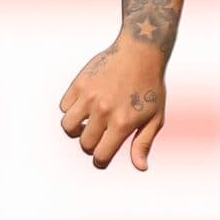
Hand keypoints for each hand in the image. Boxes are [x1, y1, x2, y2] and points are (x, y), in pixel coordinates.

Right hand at [58, 37, 166, 170]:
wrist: (141, 52)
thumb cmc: (151, 88)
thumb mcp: (155, 118)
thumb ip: (144, 144)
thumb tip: (141, 168)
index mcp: (122, 123)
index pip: (100, 156)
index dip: (101, 161)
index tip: (102, 157)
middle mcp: (103, 111)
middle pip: (84, 144)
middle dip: (91, 145)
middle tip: (101, 136)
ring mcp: (89, 96)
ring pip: (68, 127)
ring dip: (76, 130)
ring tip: (88, 123)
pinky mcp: (80, 83)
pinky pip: (65, 106)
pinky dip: (71, 110)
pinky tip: (85, 105)